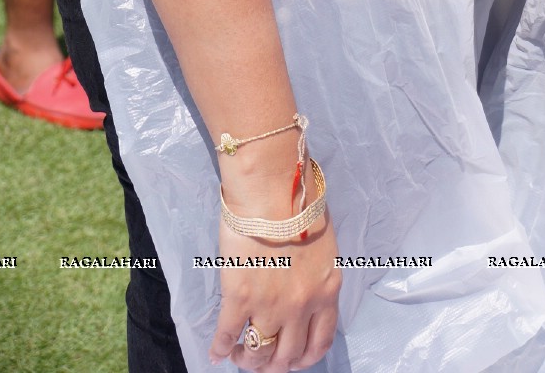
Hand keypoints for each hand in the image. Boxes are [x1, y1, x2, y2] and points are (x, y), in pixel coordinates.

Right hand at [209, 153, 340, 370]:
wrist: (273, 188)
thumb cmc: (301, 204)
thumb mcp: (324, 245)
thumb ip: (316, 274)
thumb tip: (303, 288)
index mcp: (327, 290)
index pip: (320, 342)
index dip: (304, 358)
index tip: (293, 359)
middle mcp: (302, 306)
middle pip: (288, 355)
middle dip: (274, 364)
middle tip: (262, 359)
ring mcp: (270, 306)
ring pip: (259, 352)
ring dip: (248, 359)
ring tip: (240, 354)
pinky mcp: (240, 298)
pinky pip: (228, 335)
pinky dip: (220, 348)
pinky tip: (216, 352)